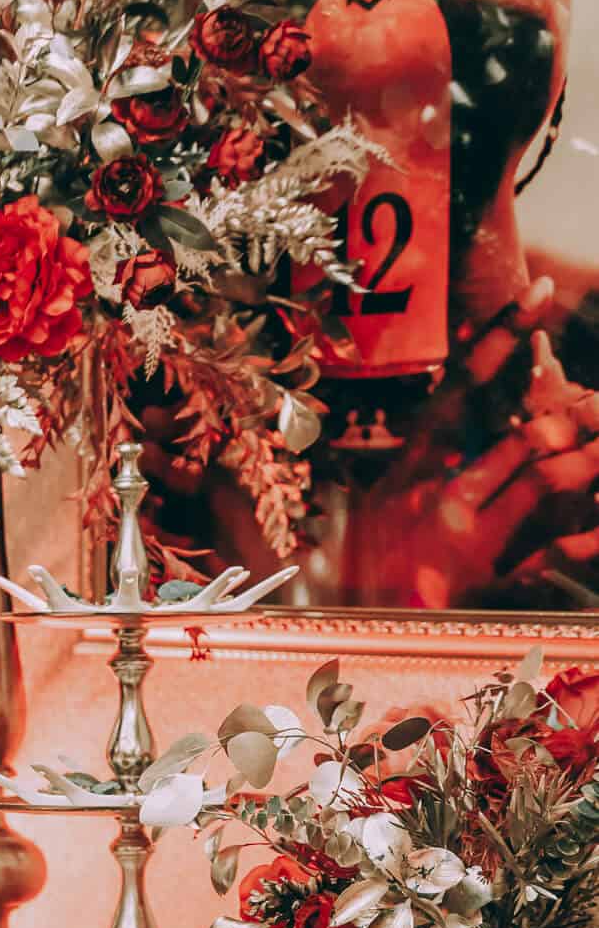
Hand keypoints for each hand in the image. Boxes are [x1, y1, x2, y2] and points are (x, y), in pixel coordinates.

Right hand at [344, 280, 598, 606]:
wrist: (352, 636)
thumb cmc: (360, 565)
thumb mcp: (377, 501)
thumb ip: (423, 458)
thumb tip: (451, 402)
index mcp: (413, 464)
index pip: (461, 384)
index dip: (503, 335)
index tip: (541, 290)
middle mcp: (442, 492)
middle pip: (527, 432)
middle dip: (581, 410)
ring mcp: (469, 535)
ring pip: (548, 478)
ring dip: (593, 457)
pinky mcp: (491, 579)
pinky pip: (558, 549)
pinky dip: (591, 534)